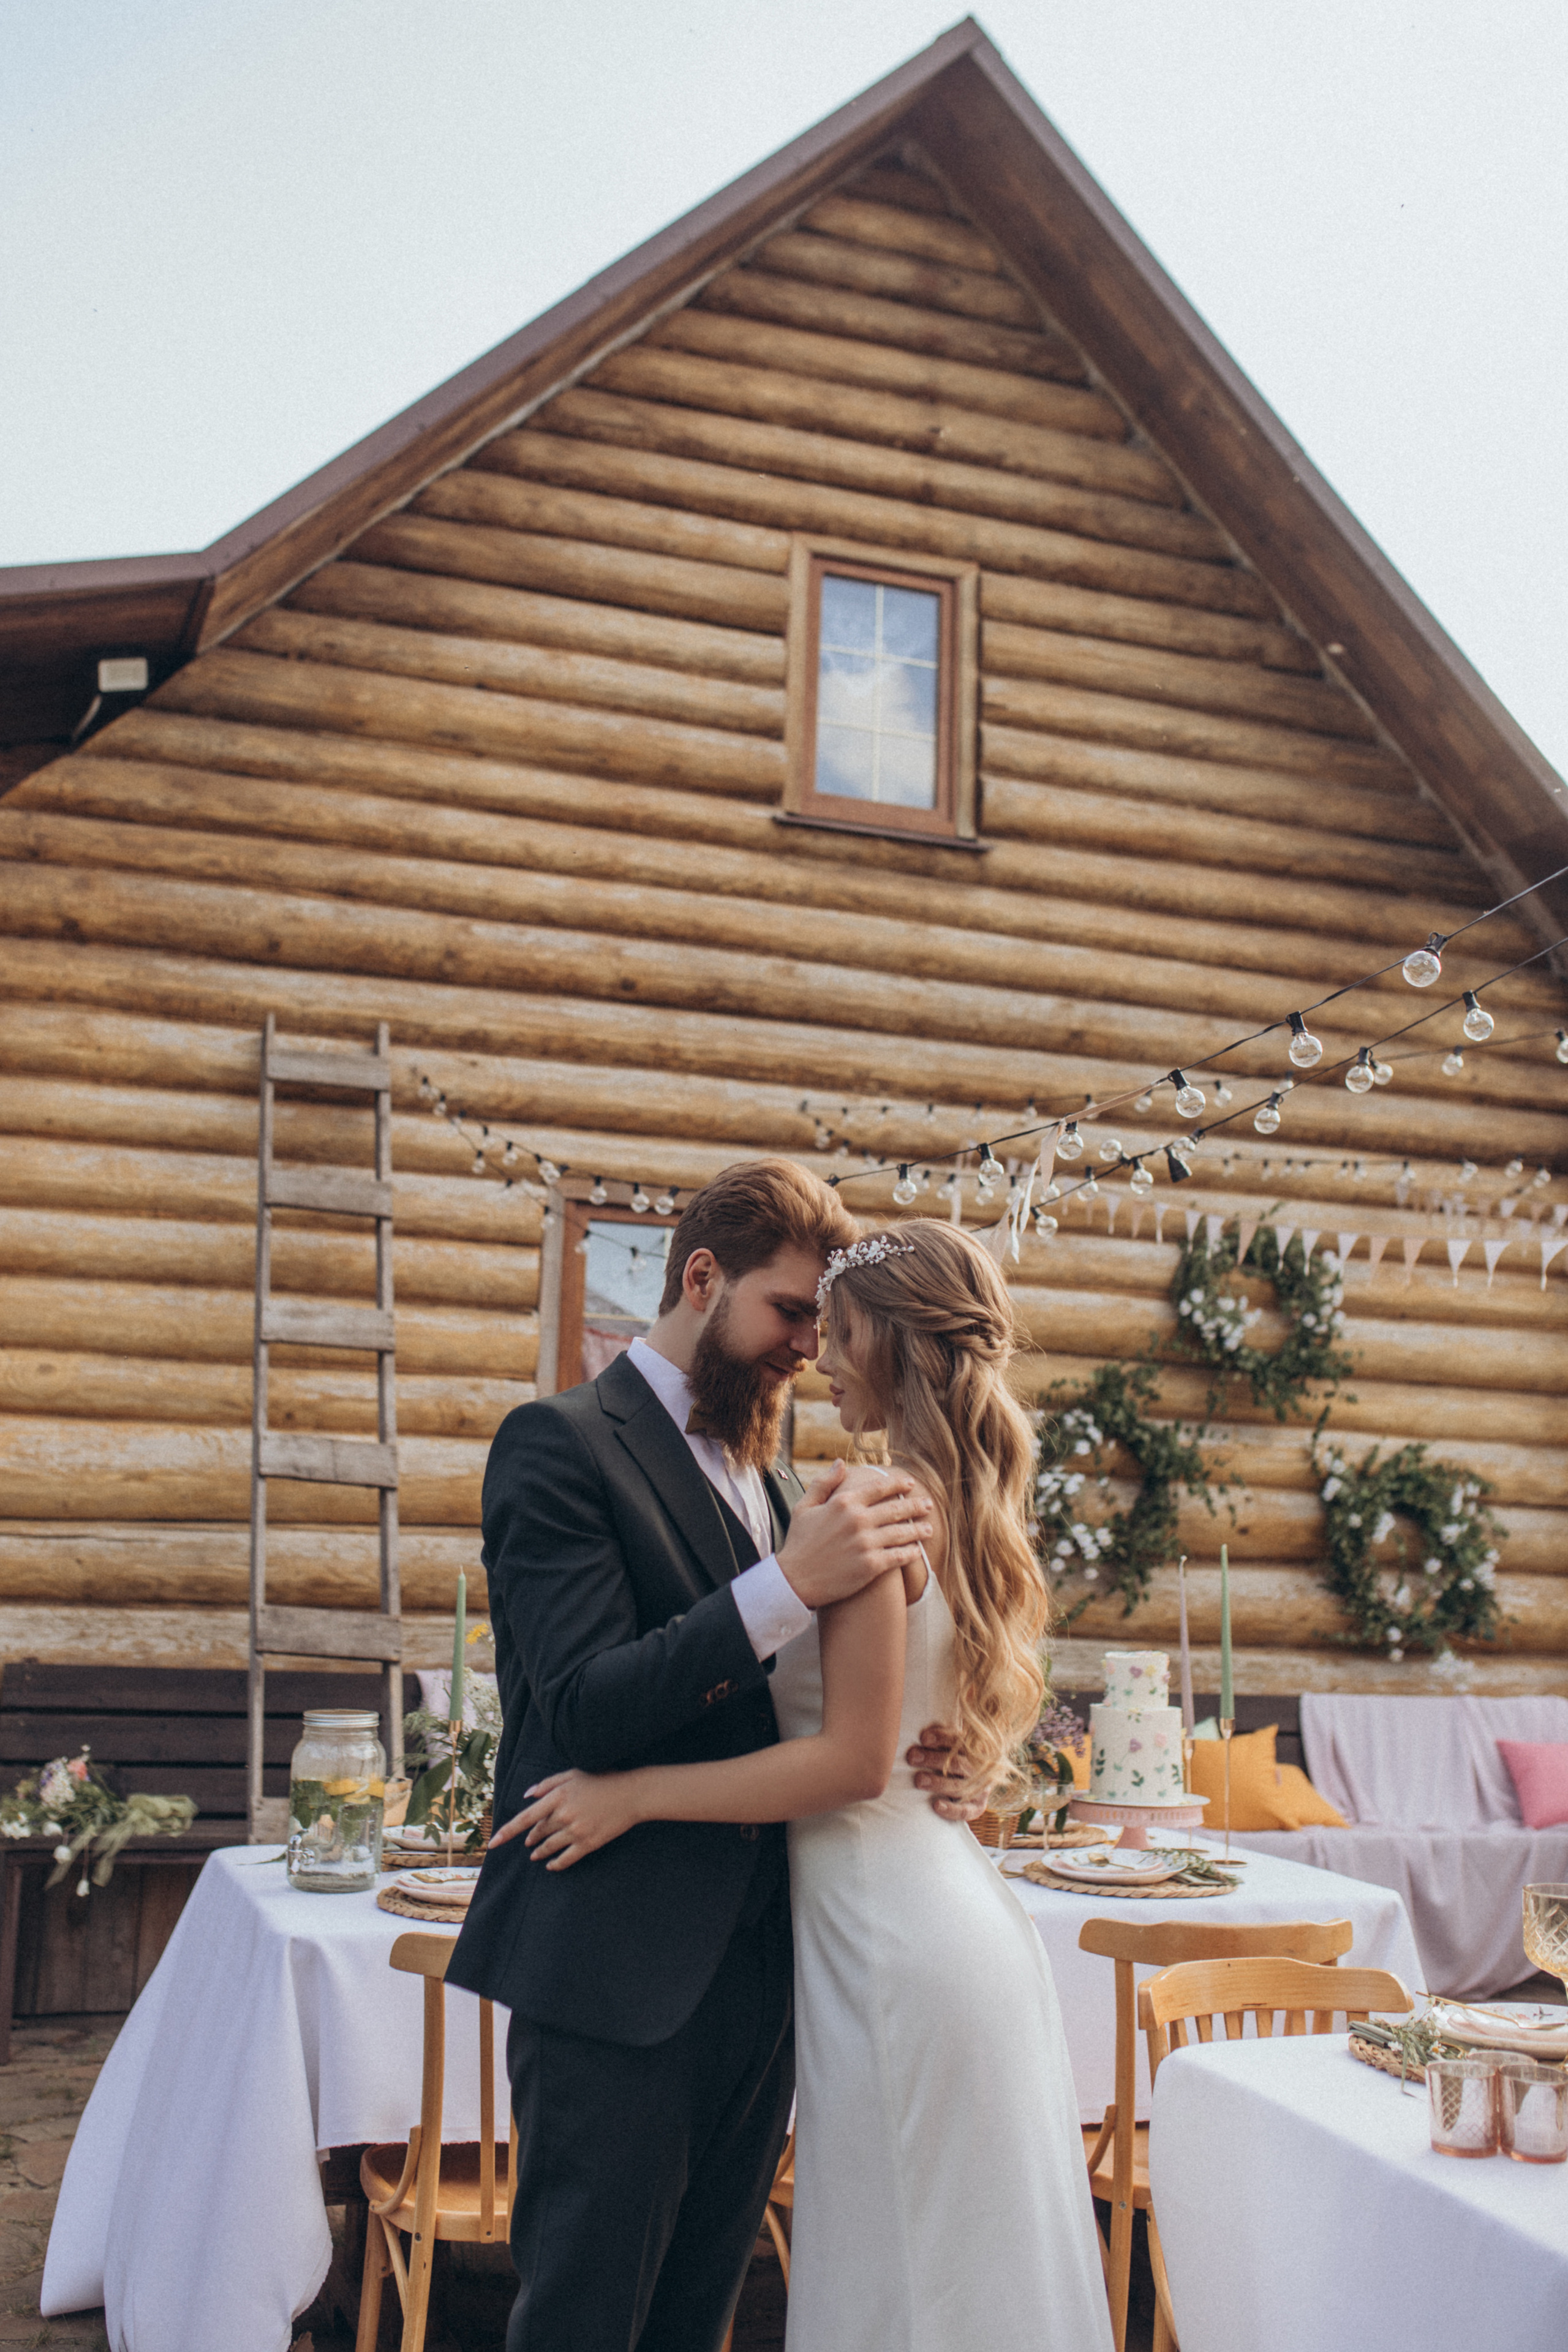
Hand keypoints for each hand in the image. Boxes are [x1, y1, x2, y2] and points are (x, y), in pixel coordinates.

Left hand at [490, 1769, 639, 1870]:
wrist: (631, 1794)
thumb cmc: (602, 1780)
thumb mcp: (573, 1774)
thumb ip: (547, 1784)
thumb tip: (527, 1796)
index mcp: (558, 1796)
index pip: (525, 1817)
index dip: (508, 1831)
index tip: (493, 1843)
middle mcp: (564, 1815)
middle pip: (538, 1832)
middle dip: (530, 1838)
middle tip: (527, 1842)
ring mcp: (576, 1831)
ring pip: (549, 1847)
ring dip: (540, 1852)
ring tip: (535, 1855)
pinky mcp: (588, 1843)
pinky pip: (566, 1858)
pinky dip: (556, 1864)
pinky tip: (551, 1865)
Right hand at [779, 1459, 933, 1610]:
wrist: (794, 1580)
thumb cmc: (798, 1543)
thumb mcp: (804, 1507)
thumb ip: (824, 1483)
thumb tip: (840, 1463)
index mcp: (844, 1502)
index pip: (879, 1488)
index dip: (898, 1484)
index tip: (911, 1483)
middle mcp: (858, 1520)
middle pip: (896, 1509)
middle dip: (916, 1505)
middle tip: (929, 1504)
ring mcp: (866, 1543)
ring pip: (902, 1532)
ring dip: (918, 1529)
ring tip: (929, 1528)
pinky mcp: (871, 1566)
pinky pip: (898, 1556)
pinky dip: (910, 1552)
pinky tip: (918, 1551)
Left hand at [907, 1721, 985, 1822]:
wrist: (976, 1785)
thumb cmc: (952, 1759)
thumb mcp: (950, 1746)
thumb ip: (939, 1739)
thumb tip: (918, 1731)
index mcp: (973, 1749)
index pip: (959, 1740)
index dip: (942, 1737)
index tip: (923, 1737)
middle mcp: (979, 1768)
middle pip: (958, 1763)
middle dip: (933, 1759)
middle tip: (912, 1757)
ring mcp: (980, 1789)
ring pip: (959, 1786)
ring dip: (938, 1783)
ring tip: (918, 1780)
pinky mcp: (977, 1807)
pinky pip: (965, 1810)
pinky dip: (951, 1809)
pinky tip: (936, 1805)